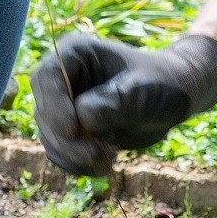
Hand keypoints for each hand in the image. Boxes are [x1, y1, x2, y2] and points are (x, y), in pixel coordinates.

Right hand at [32, 33, 216, 176]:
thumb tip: (81, 120)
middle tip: (103, 156)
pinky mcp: (68, 129)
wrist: (172, 100)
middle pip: (44, 112)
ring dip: (75, 157)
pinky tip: (103, 164)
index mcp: (76, 53)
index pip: (46, 77)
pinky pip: (59, 152)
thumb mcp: (142, 91)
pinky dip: (77, 164)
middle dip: (68, 140)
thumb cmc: (161, 85)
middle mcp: (62, 77)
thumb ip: (112, 103)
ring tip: (109, 161)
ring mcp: (62, 104)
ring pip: (49, 137)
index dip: (54, 105)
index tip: (75, 130)